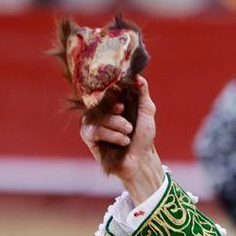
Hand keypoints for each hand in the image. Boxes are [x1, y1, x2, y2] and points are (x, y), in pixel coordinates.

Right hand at [79, 76, 163, 203]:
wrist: (141, 159)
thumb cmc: (143, 136)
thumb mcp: (147, 111)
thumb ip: (142, 93)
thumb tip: (138, 77)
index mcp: (113, 101)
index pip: (106, 88)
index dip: (112, 91)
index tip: (124, 98)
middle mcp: (101, 109)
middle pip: (99, 99)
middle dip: (113, 106)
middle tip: (122, 110)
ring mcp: (93, 122)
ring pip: (99, 116)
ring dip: (118, 125)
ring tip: (128, 133)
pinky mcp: (88, 135)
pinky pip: (95, 130)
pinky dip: (112, 135)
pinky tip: (122, 141)